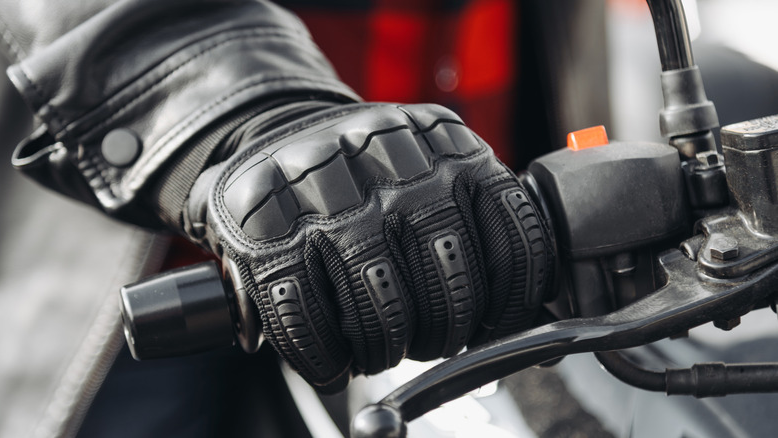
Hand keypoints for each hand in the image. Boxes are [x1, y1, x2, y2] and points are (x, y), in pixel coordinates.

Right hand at [187, 102, 553, 391]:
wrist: (276, 126)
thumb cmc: (366, 169)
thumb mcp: (436, 164)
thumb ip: (484, 219)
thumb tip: (541, 314)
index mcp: (451, 147)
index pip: (514, 244)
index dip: (512, 306)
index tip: (494, 326)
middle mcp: (395, 166)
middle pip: (452, 289)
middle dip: (443, 334)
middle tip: (425, 339)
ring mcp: (328, 198)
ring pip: (384, 313)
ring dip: (384, 350)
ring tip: (377, 347)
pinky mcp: (267, 231)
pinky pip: (310, 323)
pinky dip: (325, 358)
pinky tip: (333, 357)